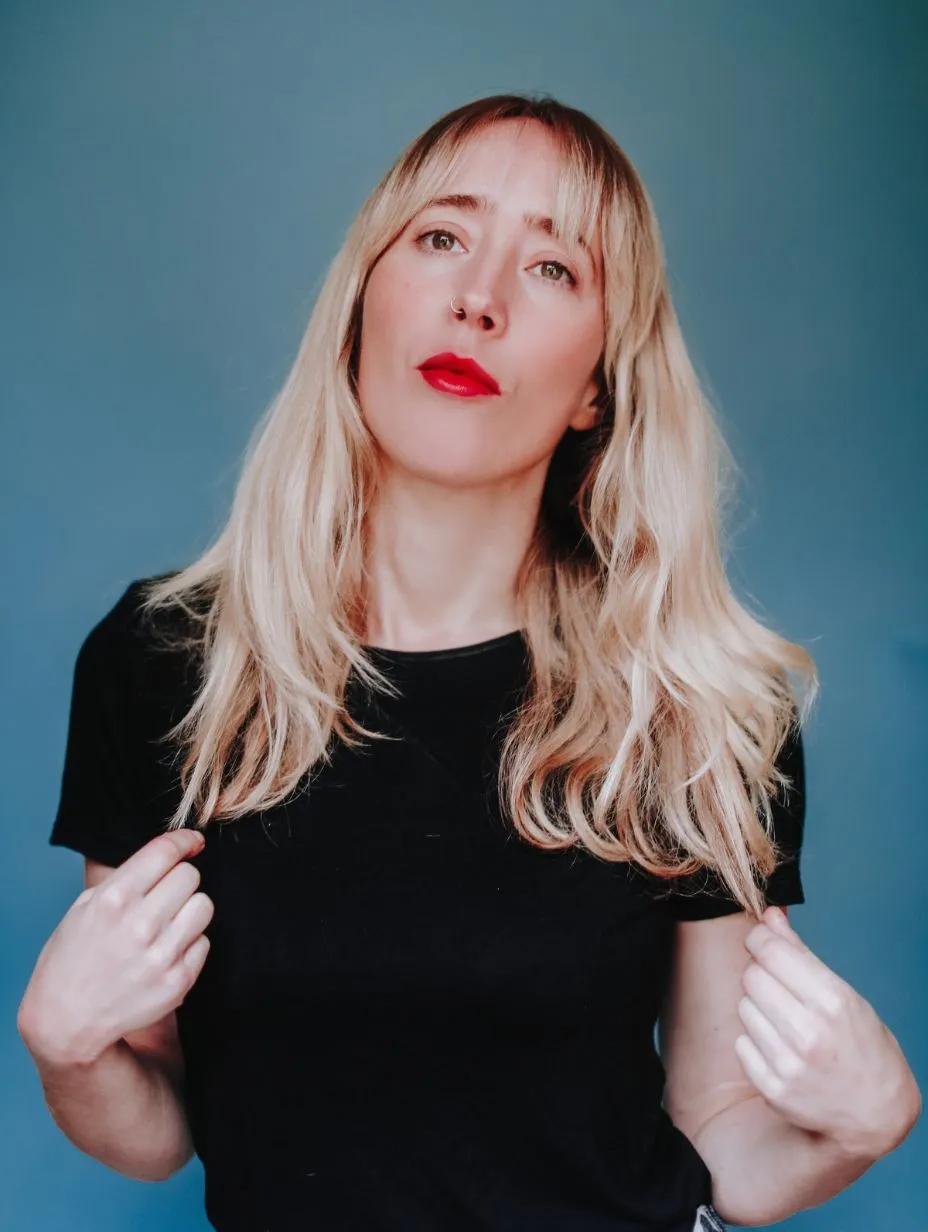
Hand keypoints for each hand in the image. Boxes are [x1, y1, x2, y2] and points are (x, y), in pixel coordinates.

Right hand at [18, 830, 213, 1065]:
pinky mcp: (178, 981)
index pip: (165, 852)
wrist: (67, 1020)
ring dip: (190, 909)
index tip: (193, 842)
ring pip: (204, 905)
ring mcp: (161, 955)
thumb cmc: (74, 957)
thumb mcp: (86, 907)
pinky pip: (204, 942)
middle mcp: (140, 925)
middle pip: (190, 876)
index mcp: (113, 899)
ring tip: (168, 923)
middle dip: (180, 880)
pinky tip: (166, 952)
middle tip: (166, 894)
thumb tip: (171, 853)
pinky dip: (190, 943)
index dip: (184, 841)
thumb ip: (127, 878)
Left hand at [735, 906, 920, 1159]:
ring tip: (786, 1022)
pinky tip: (779, 1048)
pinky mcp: (773, 1089)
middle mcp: (808, 1033)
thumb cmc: (864, 1047)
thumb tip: (770, 915)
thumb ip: (800, 953)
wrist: (878, 1113)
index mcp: (831, 1001)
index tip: (761, 942)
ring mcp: (788, 1064)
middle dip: (762, 975)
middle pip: (752, 977)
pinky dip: (754, 1042)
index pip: (770, 951)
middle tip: (782, 990)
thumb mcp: (845, 994)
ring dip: (758, 1009)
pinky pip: (741, 1045)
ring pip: (744, 1008)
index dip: (760, 940)